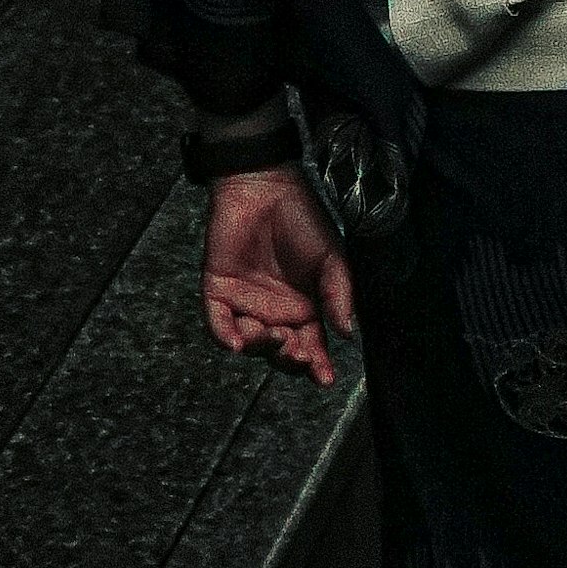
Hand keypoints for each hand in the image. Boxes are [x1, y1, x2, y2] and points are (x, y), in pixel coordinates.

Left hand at [202, 165, 354, 385]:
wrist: (265, 188)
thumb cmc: (303, 219)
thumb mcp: (331, 259)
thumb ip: (339, 295)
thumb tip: (349, 334)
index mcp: (305, 308)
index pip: (311, 347)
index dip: (318, 366)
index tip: (326, 379)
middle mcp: (275, 312)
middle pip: (279, 353)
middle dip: (289, 361)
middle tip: (297, 352)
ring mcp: (245, 305)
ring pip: (250, 344)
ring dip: (262, 348)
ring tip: (274, 335)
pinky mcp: (217, 292)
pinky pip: (218, 325)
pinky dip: (226, 337)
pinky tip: (238, 343)